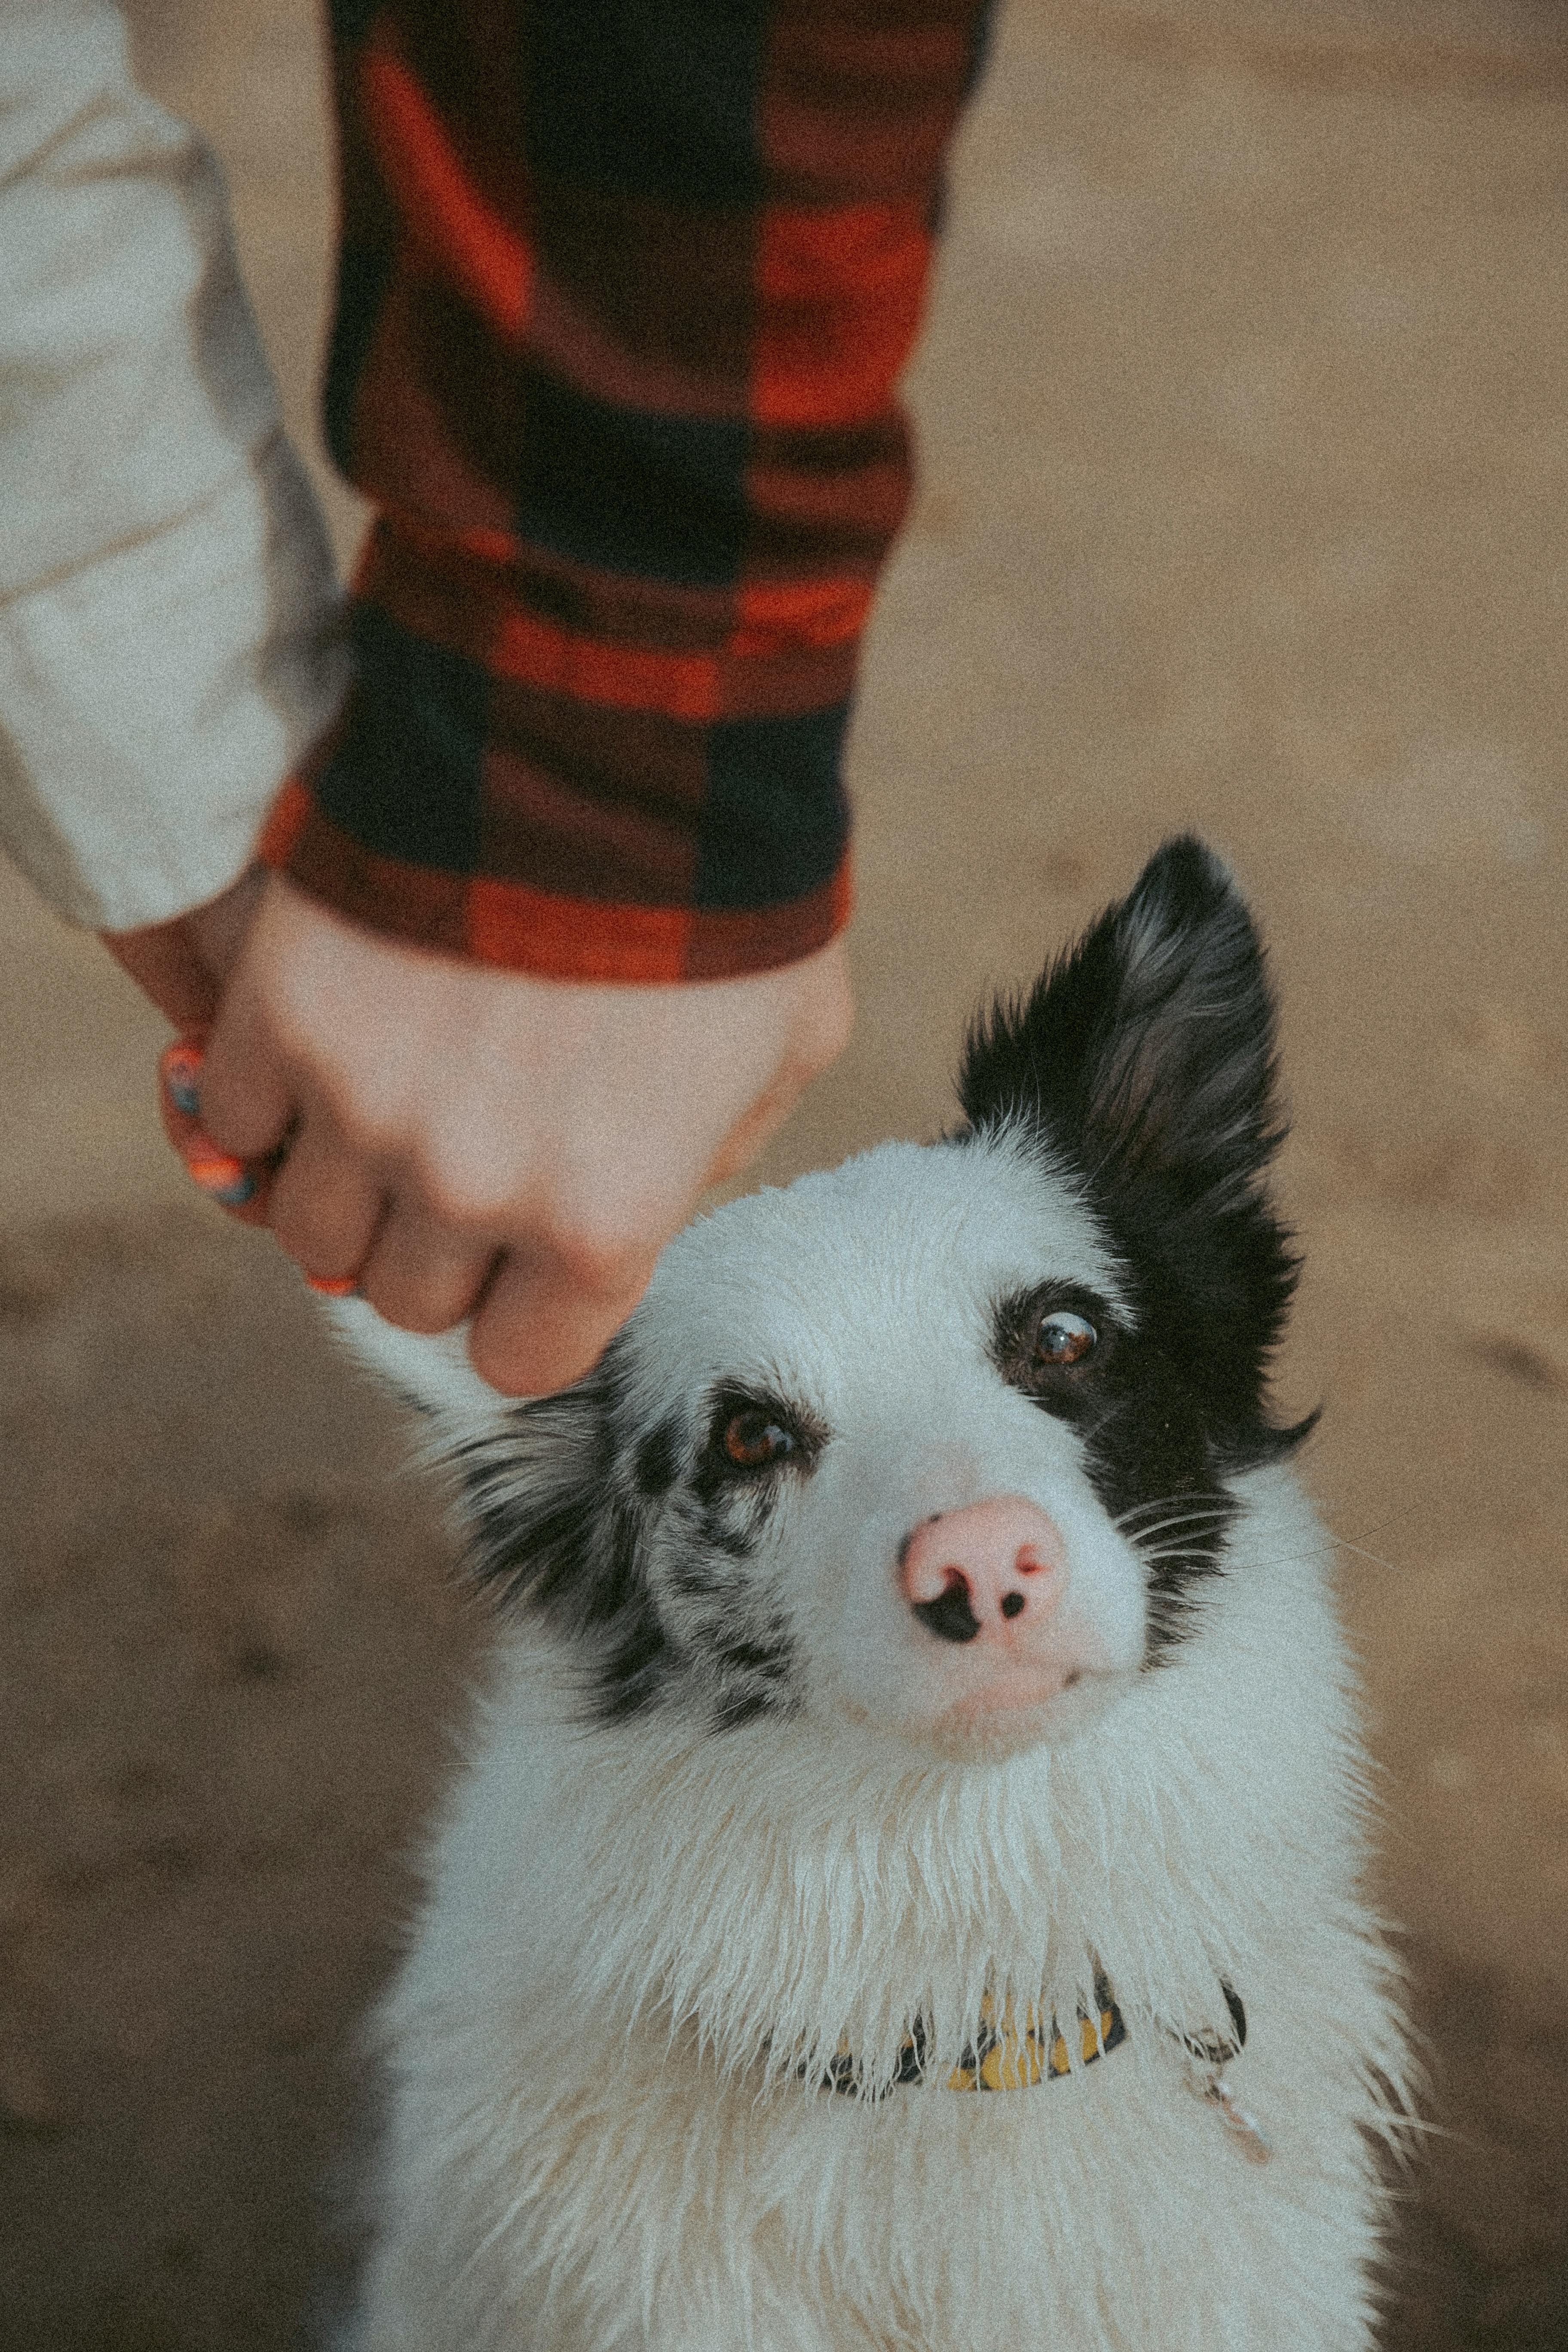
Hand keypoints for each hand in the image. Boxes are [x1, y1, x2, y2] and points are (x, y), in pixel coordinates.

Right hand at [113, 872, 851, 1393]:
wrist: (621, 730)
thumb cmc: (730, 890)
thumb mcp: (783, 1049)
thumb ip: (712, 1151)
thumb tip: (654, 1193)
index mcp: (605, 1223)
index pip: (523, 1358)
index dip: (526, 1309)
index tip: (531, 1255)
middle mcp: (476, 1192)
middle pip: (406, 1298)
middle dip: (437, 1247)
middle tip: (463, 1162)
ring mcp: (365, 1110)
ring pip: (309, 1230)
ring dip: (345, 1186)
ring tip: (391, 1105)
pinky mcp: (281, 1019)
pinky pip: (230, 1122)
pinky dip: (264, 1104)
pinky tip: (320, 1051)